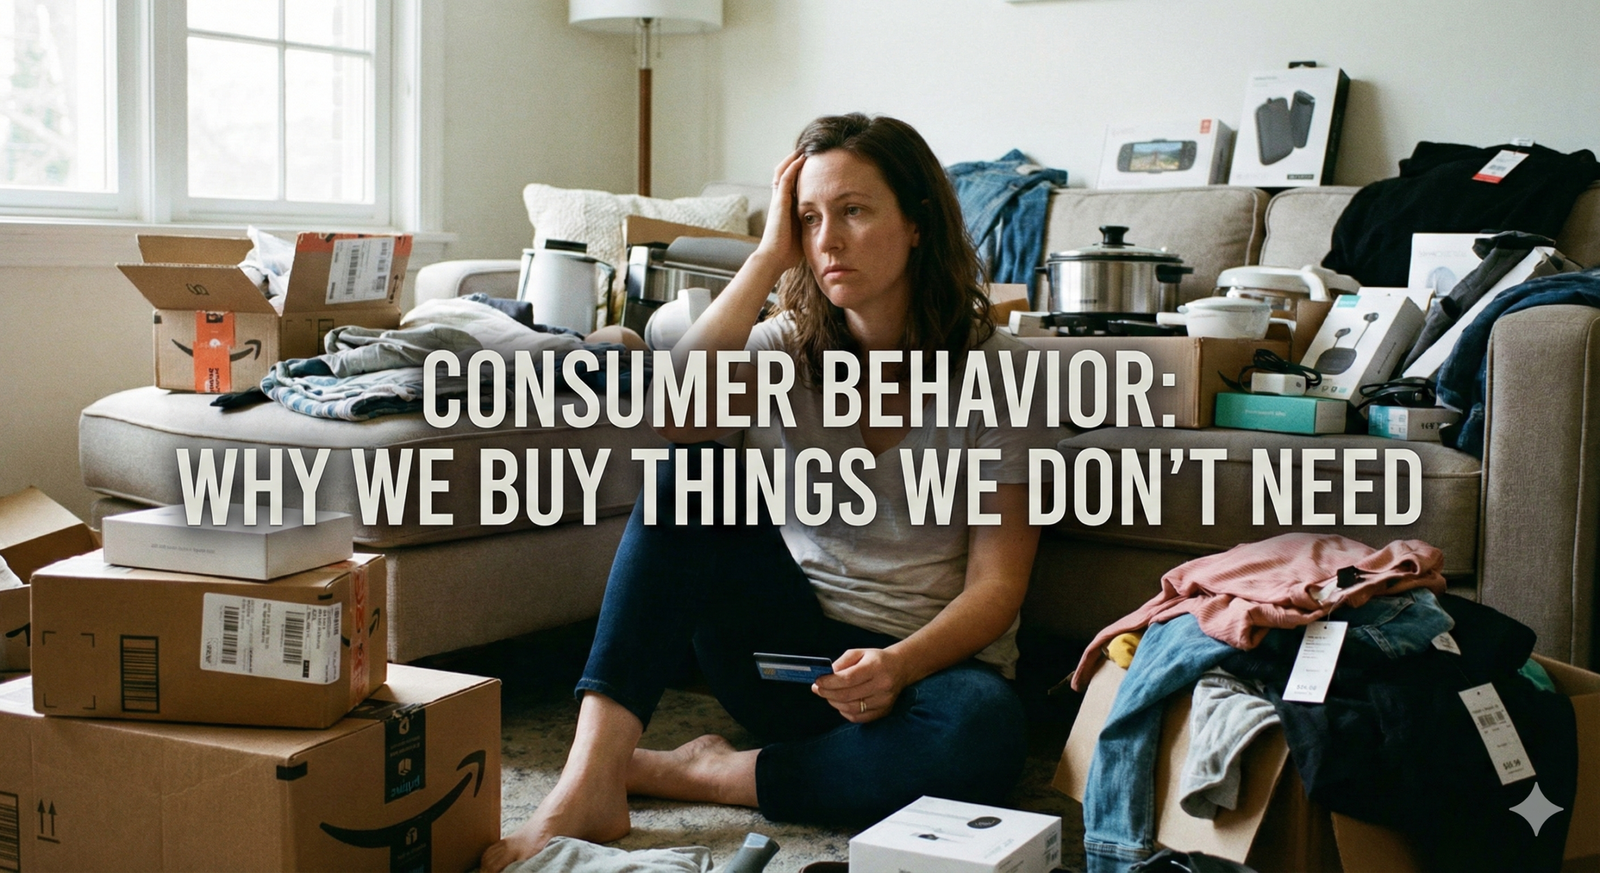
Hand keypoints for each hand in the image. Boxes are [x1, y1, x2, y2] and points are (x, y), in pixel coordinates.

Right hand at [755, 149, 806, 271]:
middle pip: (785, 173)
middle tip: (808, 149)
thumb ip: (812, 225)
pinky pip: (784, 179)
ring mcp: (778, 200)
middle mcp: (780, 200)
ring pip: (782, 171)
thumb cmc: (789, 252)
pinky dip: (792, 167)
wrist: (775, 259)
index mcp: (785, 207)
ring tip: (805, 147)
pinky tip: (801, 158)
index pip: (792, 184)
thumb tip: (828, 227)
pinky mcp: (779, 202)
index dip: (800, 172)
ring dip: (793, 159)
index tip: (813, 163)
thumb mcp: (804, 234)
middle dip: (795, 161)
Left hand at [812, 647, 908, 723]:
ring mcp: (884, 701)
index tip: (817, 681)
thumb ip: (842, 663)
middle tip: (817, 689)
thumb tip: (826, 675)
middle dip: (828, 693)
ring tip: (827, 695)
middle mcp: (882, 685)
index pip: (849, 678)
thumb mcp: (859, 653)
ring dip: (834, 702)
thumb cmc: (876, 659)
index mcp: (876, 667)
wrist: (900, 668)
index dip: (830, 682)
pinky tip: (840, 703)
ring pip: (852, 708)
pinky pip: (858, 717)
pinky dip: (845, 711)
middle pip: (848, 695)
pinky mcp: (883, 711)